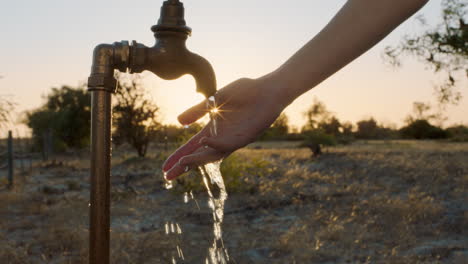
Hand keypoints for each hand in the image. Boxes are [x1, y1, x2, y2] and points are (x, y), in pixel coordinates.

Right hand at [162, 75, 288, 179]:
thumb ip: (198, 110)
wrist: (268, 89)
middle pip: (200, 156)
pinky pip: (229, 144)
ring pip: (213, 155)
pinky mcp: (246, 137)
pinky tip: (204, 141)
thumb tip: (178, 120)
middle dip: (185, 166)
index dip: (179, 156)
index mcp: (214, 129)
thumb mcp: (216, 99)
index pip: (192, 147)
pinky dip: (216, 143)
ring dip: (198, 159)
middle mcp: (222, 138)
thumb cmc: (245, 91)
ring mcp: (234, 139)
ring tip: (182, 163)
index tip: (164, 168)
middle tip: (168, 176)